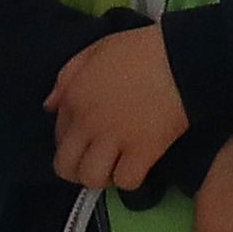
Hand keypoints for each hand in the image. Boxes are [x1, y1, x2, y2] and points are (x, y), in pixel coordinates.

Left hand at [46, 25, 189, 193]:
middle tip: (96, 163)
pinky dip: (131, 179)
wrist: (182, 58)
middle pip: (65, 167)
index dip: (71, 142)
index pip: (57, 136)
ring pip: (92, 178)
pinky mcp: (143, 151)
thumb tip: (50, 107)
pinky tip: (137, 167)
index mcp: (74, 98)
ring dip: (102, 177)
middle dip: (77, 170)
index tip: (88, 140)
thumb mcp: (95, 51)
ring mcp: (114, 139)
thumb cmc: (141, 50)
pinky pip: (126, 181)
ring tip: (115, 166)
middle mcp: (88, 123)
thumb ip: (67, 77)